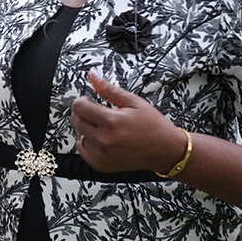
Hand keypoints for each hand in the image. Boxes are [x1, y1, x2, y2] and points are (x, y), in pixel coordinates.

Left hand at [70, 69, 187, 173]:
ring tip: (104, 126)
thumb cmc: (153, 126)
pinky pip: (82, 149)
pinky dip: (87, 141)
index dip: (83, 100)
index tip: (90, 100)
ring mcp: (101, 154)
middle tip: (98, 112)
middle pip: (76, 120)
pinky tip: (101, 137)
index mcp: (112, 122)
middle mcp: (104, 140)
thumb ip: (109, 89)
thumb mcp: (133, 102)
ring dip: (85, 127)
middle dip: (83, 112)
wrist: (166, 150)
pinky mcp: (101, 164)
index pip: (79, 107)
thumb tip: (92, 75)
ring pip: (78, 134)